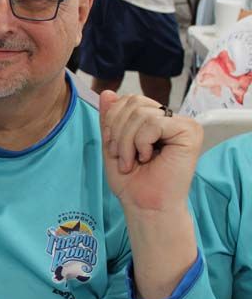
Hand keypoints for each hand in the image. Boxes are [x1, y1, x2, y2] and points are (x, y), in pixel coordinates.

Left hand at [99, 91, 201, 212]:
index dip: (112, 120)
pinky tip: (147, 158)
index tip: (112, 147)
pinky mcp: (190, 132)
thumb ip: (110, 119)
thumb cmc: (132, 181)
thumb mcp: (112, 144)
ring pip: (141, 113)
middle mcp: (171, 119)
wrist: (145, 205)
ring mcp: (183, 124)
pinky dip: (141, 142)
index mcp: (154, 119)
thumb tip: (107, 93)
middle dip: (118, 131)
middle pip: (133, 102)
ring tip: (132, 161)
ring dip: (127, 141)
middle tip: (122, 157)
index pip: (128, 100)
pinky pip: (154, 123)